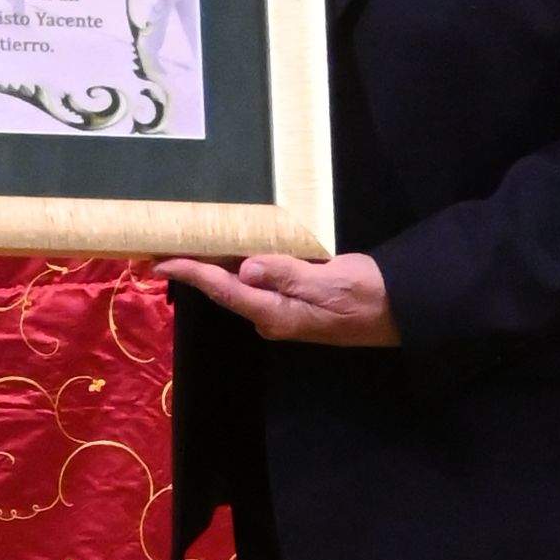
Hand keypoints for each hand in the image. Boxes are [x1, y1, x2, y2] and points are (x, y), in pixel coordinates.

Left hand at [165, 250, 398, 348]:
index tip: (161, 262)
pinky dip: (240, 266)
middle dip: (196, 268)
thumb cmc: (366, 296)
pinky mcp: (293, 303)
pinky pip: (258, 283)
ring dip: (216, 266)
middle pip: (225, 289)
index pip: (223, 290)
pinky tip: (232, 250)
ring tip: (190, 243)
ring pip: (240, 286)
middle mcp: (271, 316)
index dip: (191, 274)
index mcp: (275, 313)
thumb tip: (247, 269)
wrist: (398, 310)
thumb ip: (287, 275)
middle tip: (167, 245)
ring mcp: (282, 312)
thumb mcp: (328, 282)